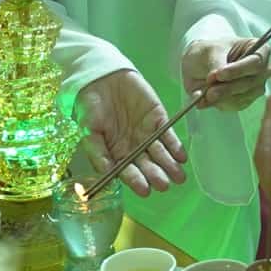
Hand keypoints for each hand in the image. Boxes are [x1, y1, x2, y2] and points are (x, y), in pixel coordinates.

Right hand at [74, 69, 187, 195]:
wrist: (102, 79)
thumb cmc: (90, 107)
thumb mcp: (88, 130)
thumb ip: (98, 152)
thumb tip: (107, 173)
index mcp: (115, 153)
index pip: (127, 171)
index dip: (136, 181)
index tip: (145, 190)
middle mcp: (133, 147)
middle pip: (147, 165)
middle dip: (156, 175)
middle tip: (165, 185)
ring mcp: (147, 133)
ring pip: (160, 153)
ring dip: (170, 165)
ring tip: (179, 177)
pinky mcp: (159, 119)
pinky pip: (168, 135)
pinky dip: (175, 146)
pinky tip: (181, 157)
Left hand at [179, 35, 270, 111]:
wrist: (201, 63)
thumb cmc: (210, 51)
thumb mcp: (210, 51)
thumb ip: (215, 64)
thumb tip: (215, 81)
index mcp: (260, 50)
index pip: (256, 62)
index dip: (238, 70)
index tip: (219, 74)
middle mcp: (262, 70)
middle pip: (251, 82)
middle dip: (228, 87)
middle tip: (209, 90)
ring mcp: (256, 86)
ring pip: (243, 96)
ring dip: (222, 97)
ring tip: (204, 95)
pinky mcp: (246, 100)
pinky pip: (236, 105)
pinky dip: (220, 104)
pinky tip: (207, 100)